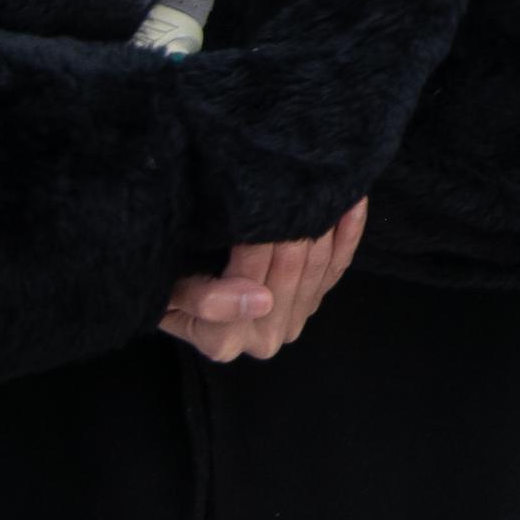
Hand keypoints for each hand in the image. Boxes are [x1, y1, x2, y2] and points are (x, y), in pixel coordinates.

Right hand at [161, 198, 364, 363]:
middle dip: (295, 226)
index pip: (254, 281)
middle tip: (295, 179)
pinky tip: (353, 201)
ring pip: (318, 268)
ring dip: (324, 224)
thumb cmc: (166, 283)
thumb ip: (203, 300)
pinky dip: (349, 234)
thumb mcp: (168, 293)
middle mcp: (265, 338)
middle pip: (291, 272)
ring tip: (323, 183)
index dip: (260, 241)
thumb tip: (260, 300)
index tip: (261, 202)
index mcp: (225, 340)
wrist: (177, 288)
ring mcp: (293, 321)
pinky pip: (338, 268)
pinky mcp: (313, 303)